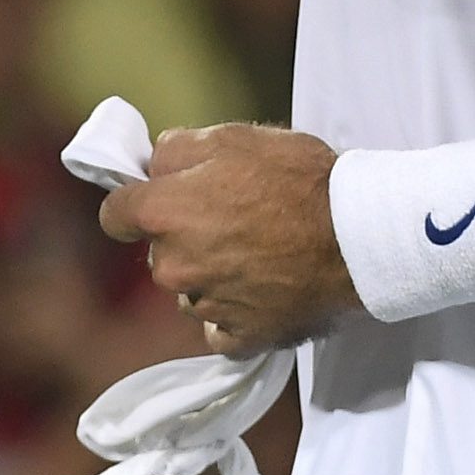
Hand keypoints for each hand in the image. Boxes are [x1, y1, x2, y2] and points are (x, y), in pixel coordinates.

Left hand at [99, 124, 356, 352]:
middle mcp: (175, 267)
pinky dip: (236, 314)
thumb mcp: (236, 137)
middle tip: (233, 220)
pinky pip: (222, 328)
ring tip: (260, 254)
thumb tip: (154, 164)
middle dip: (186, 238)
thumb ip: (179, 148)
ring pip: (192, 291)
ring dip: (212, 276)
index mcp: (164, 213)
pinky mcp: (242, 337)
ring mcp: (207, 307)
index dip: (135, 203)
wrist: (359, 236)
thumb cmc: (299, 179)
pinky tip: (264, 290)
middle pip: (161, 254)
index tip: (156, 200)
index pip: (115, 214)